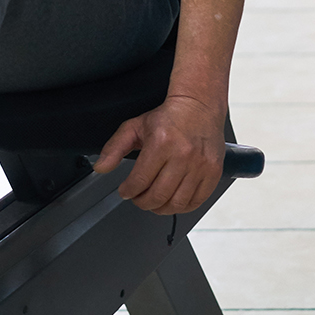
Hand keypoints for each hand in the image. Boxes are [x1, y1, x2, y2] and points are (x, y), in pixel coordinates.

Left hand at [94, 95, 225, 213]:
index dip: (128, 191)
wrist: (198, 106)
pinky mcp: (213, 172)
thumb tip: (100, 167)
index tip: (125, 192)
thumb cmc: (167, 118)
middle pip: (158, 195)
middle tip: (138, 199)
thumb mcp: (135, 126)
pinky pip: (196, 202)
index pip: (140, 180)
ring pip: (177, 203)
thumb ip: (115, 147)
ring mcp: (200, 165)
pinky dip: (182, 207)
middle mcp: (182, 155)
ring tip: (153, 202)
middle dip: (143, 202)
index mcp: (161, 142)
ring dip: (161, 208)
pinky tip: (172, 201)